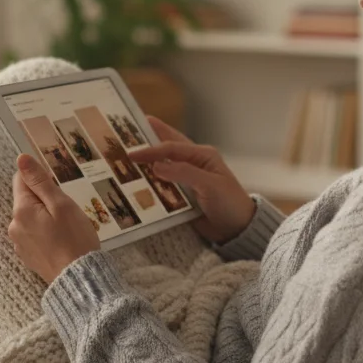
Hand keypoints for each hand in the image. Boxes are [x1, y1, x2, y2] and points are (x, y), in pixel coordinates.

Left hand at [8, 153, 101, 283]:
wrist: (78, 279)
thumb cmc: (74, 239)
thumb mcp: (61, 204)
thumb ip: (40, 181)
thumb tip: (21, 158)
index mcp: (21, 210)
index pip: (21, 180)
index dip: (41, 180)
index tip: (58, 189)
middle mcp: (14, 226)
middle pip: (26, 200)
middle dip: (45, 200)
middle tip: (67, 212)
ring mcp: (19, 243)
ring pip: (31, 218)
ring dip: (45, 217)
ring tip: (66, 229)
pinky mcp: (27, 256)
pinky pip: (34, 235)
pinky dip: (45, 234)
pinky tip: (61, 242)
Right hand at [128, 116, 255, 244]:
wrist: (238, 230)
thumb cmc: (231, 204)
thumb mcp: (210, 186)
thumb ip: (185, 173)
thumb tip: (157, 166)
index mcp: (202, 155)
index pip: (171, 148)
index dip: (151, 150)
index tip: (131, 154)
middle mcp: (193, 163)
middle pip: (166, 147)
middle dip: (147, 139)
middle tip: (124, 132)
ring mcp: (187, 178)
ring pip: (162, 165)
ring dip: (146, 162)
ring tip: (123, 156)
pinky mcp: (183, 194)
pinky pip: (163, 185)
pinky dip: (150, 182)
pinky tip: (135, 182)